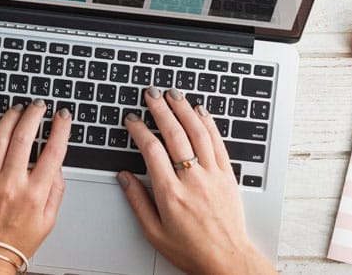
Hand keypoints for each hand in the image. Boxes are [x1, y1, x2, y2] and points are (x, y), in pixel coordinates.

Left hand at [0, 101, 70, 273]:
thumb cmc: (16, 242)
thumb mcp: (48, 221)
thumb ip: (57, 190)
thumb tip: (57, 163)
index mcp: (34, 194)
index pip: (53, 151)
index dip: (61, 128)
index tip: (62, 116)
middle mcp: (10, 185)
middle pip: (25, 137)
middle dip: (34, 114)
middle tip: (38, 106)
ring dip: (10, 118)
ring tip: (17, 109)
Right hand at [118, 87, 276, 274]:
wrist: (227, 260)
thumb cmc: (191, 250)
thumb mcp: (154, 233)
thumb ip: (137, 202)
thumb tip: (124, 177)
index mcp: (170, 194)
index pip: (151, 150)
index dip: (139, 130)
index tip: (132, 119)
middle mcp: (192, 180)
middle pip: (174, 134)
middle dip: (160, 109)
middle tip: (151, 93)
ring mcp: (212, 175)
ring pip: (197, 132)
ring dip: (184, 109)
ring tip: (173, 94)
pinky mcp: (227, 174)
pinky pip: (217, 142)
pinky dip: (208, 123)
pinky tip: (200, 111)